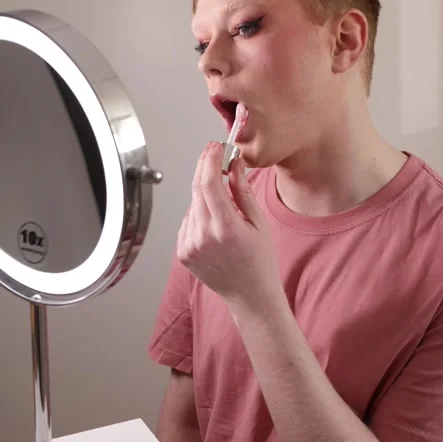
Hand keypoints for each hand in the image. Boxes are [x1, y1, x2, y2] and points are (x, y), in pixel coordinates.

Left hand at [177, 142, 283, 308]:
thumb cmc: (260, 261)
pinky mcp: (182, 252)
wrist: (249, 295)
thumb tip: (233, 162)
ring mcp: (189, 245)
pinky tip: (215, 225)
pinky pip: (188, 220)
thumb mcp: (259, 222)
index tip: (215, 147)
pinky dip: (199, 214)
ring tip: (226, 207)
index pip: (208, 183)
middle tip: (215, 156)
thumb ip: (242, 190)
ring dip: (205, 195)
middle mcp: (203, 236)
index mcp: (225, 228)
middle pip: (197, 189)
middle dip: (205, 169)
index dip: (209, 160)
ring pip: (192, 204)